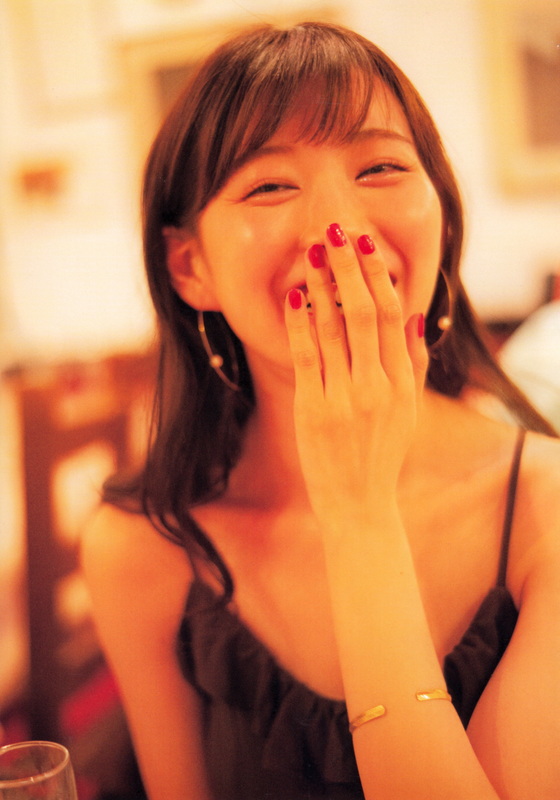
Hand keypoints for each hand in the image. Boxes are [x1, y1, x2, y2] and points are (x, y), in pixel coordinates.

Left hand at [285, 224, 427, 529]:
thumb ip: (413, 362)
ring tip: (311, 252)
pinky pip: (306, 356)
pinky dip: (299, 323)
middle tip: (335, 231)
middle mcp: (377, 386)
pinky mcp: (314, 409)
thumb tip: (414, 316)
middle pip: (365, 313)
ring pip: (333, 328)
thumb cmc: (382, 454)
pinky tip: (294, 295)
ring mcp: (344, 398)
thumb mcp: (409, 410)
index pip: (393, 316)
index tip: (364, 246)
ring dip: (321, 285)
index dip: (378, 276)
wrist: (359, 503)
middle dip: (348, 268)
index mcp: (403, 383)